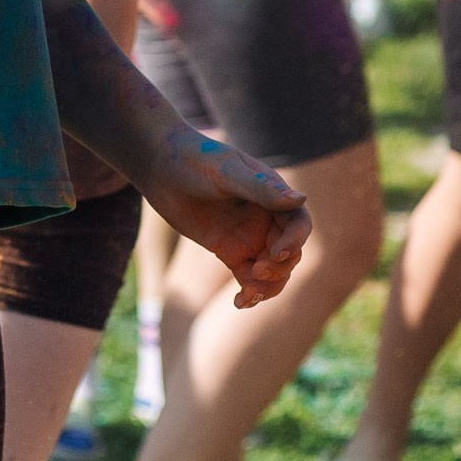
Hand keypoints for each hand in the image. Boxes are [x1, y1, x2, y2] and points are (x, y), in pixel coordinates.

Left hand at [138, 124, 311, 307]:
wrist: (160, 167)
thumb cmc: (194, 158)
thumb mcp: (226, 172)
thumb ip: (261, 188)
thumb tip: (300, 200)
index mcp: (271, 193)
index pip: (298, 223)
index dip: (294, 241)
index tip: (276, 252)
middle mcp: (265, 217)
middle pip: (289, 251)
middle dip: (280, 267)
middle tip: (258, 271)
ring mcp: (248, 236)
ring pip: (273, 269)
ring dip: (269, 286)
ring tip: (249, 293)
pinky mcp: (230, 251)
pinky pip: (249, 278)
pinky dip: (250, 293)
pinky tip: (240, 303)